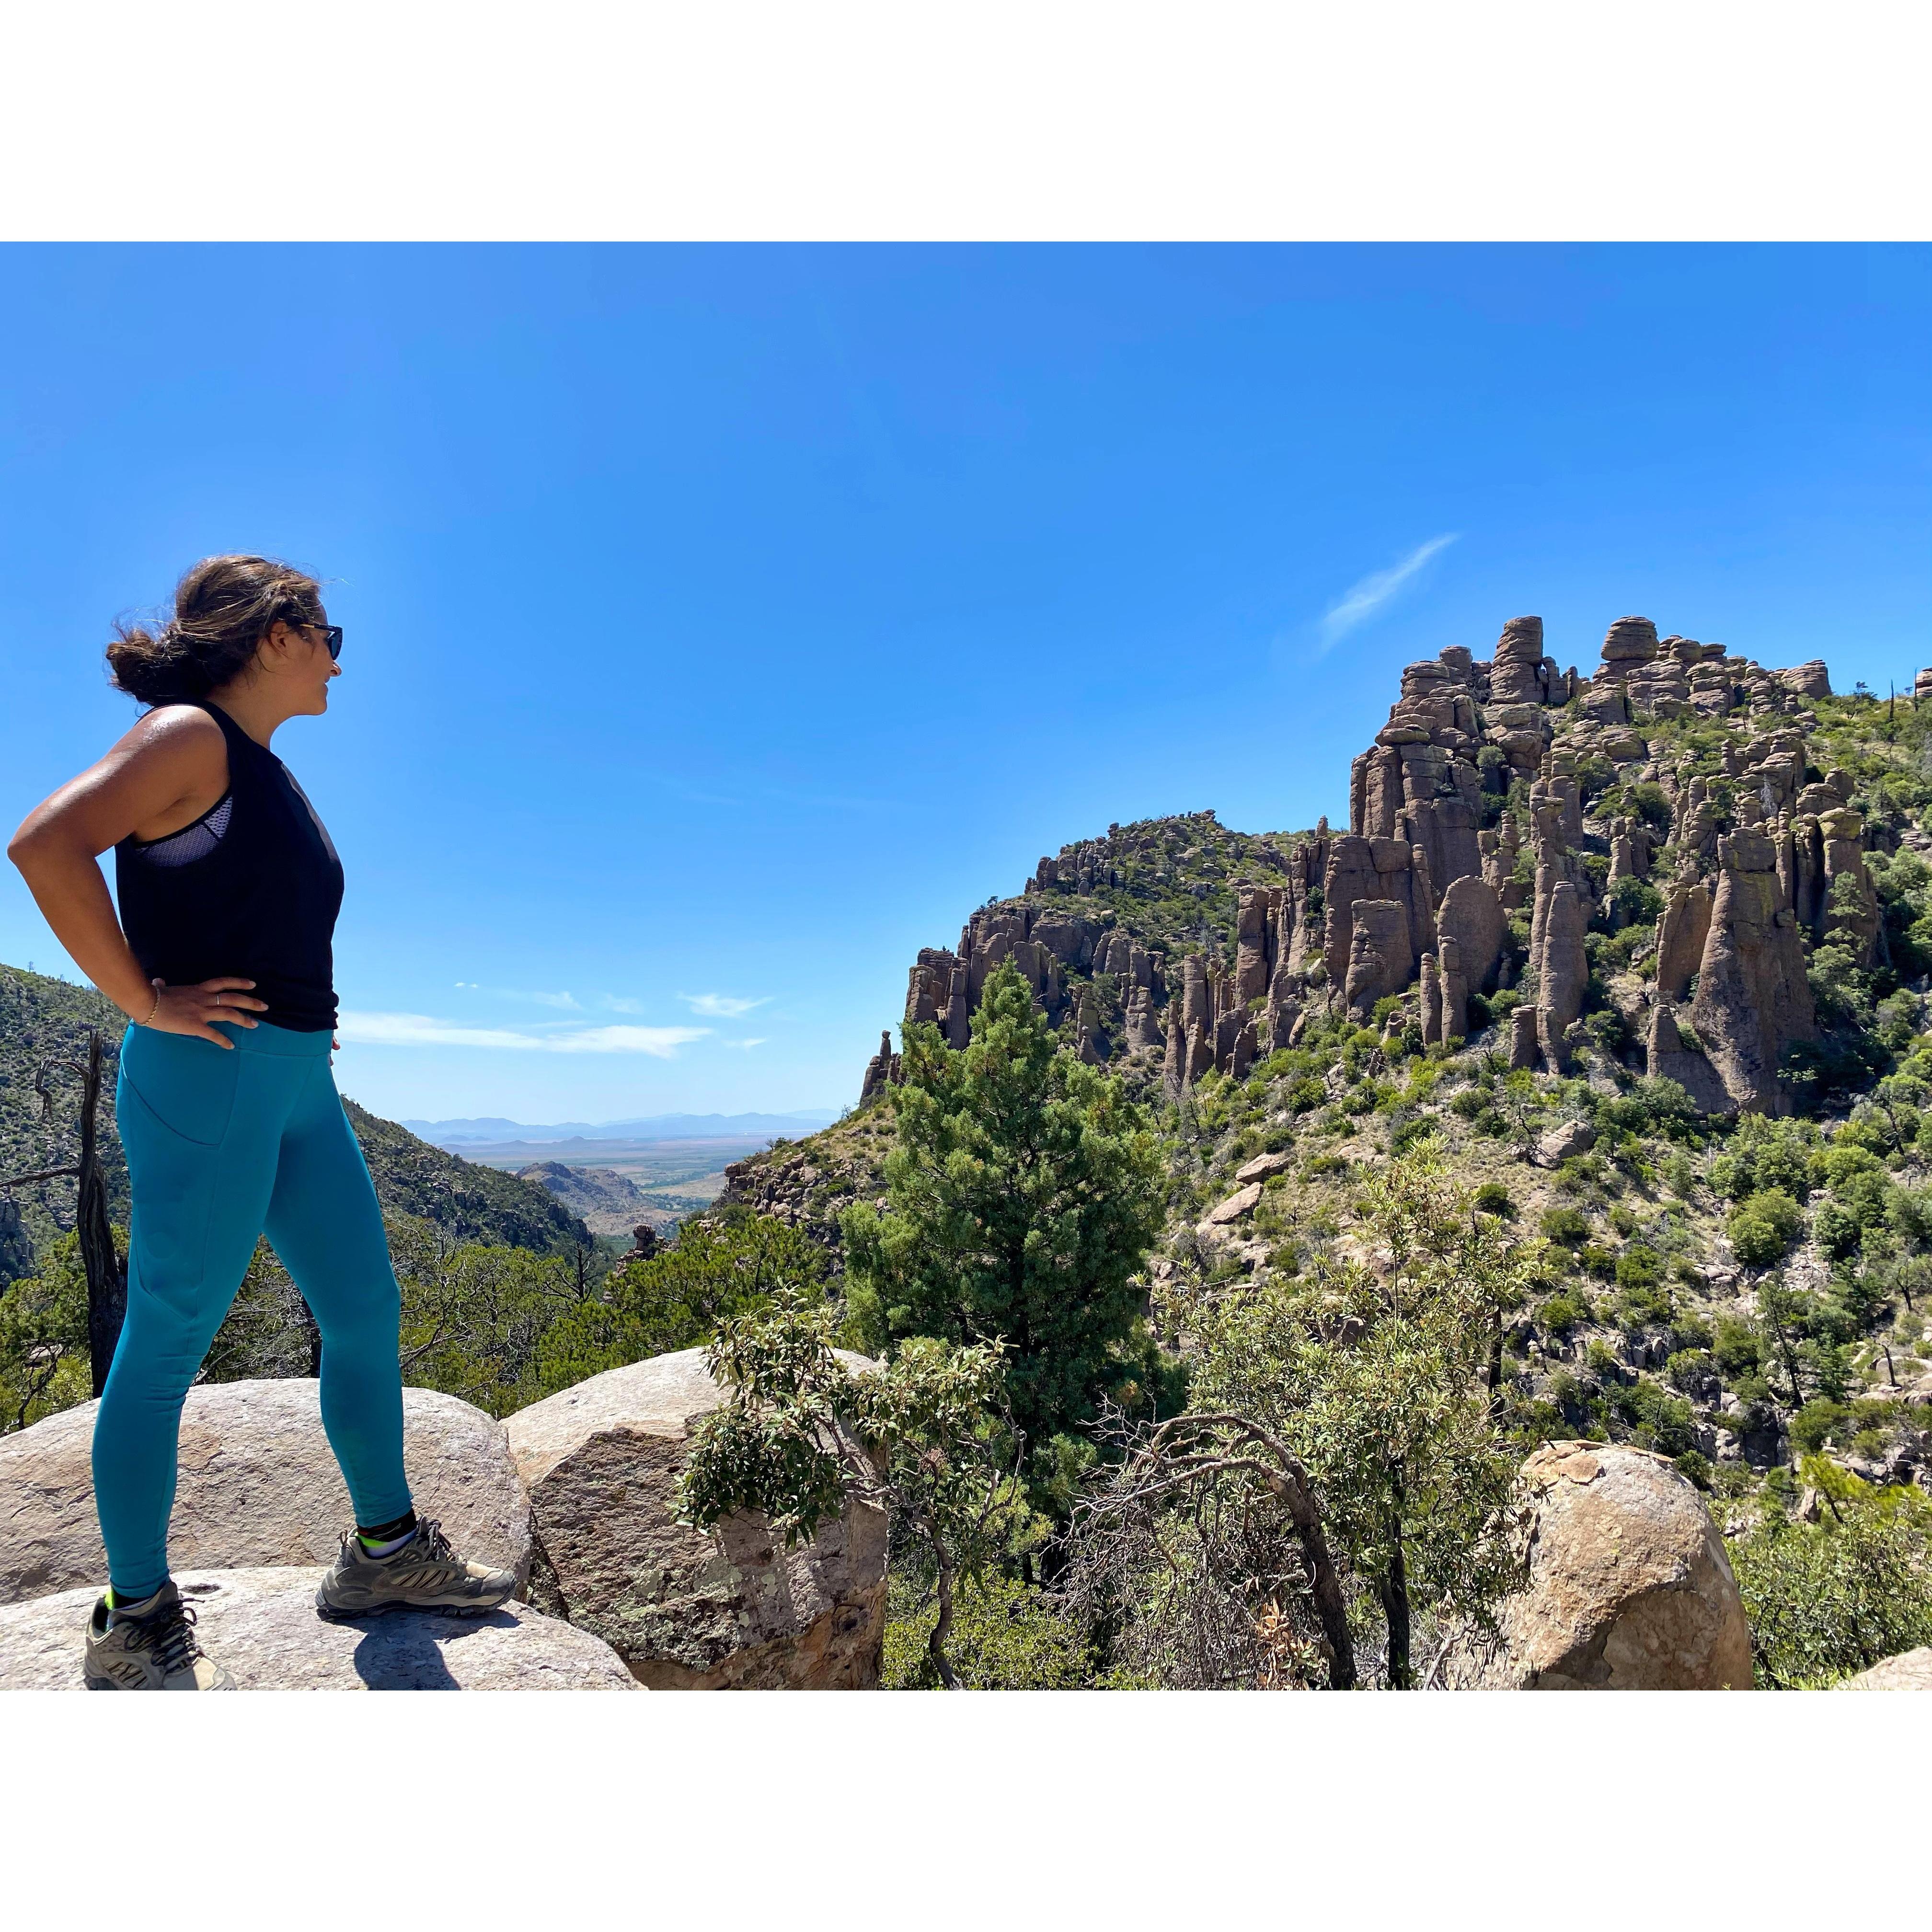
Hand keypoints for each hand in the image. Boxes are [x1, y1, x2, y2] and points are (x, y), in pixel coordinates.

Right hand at [142, 976, 268, 1047]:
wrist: (146, 1003)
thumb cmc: (152, 996)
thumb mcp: (162, 988)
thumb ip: (163, 985)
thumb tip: (159, 981)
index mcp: (198, 989)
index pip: (223, 982)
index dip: (239, 982)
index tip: (253, 984)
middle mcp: (204, 999)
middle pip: (233, 998)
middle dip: (251, 1002)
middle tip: (265, 1006)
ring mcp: (201, 1012)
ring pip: (229, 1013)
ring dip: (244, 1019)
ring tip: (255, 1024)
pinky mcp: (196, 1025)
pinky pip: (214, 1034)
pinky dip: (224, 1041)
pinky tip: (231, 1046)